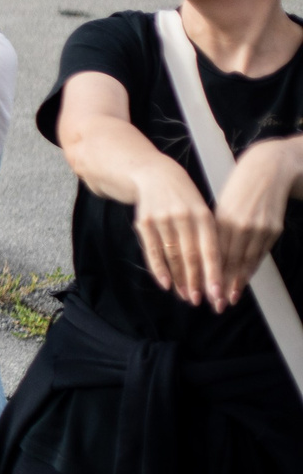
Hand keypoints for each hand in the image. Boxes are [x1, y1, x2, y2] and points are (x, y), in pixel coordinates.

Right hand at [132, 155, 227, 307]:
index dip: (214, 273)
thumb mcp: (201, 209)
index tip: (217, 293)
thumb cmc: (184, 197)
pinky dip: (158, 268)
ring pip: (172, 256)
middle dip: (196, 281)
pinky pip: (152, 250)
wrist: (153, 174)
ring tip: (185, 296)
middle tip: (200, 300)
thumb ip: (208, 235)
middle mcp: (183, 217)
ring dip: (179, 279)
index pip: (211, 250)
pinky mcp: (144, 222)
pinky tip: (165, 283)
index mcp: (203, 214)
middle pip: (191, 256)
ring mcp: (162, 219)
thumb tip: (215, 269)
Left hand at [208, 137, 301, 305]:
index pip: (211, 252)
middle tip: (215, 304)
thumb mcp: (221, 205)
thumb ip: (213, 229)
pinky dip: (251, 268)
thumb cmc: (238, 188)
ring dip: (237, 281)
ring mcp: (259, 227)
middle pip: (228, 260)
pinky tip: (245, 281)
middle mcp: (239, 224)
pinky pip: (261, 253)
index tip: (199, 290)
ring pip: (246, 260)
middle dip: (221, 284)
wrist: (268, 168)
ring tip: (229, 298)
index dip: (206, 273)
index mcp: (220, 217)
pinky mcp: (273, 228)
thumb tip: (200, 253)